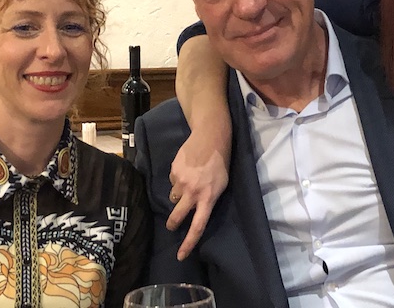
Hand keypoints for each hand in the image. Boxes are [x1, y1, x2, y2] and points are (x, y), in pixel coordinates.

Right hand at [168, 126, 230, 260]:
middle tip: (172, 225)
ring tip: (188, 182)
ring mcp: (181, 181)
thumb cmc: (221, 163)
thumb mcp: (222, 184)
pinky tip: (186, 169)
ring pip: (173, 197)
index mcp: (208, 198)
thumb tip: (196, 209)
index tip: (181, 255)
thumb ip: (209, 199)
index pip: (198, 226)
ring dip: (178, 195)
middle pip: (177, 216)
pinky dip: (178, 179)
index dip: (189, 243)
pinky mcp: (173, 171)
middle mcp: (193, 192)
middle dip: (172, 223)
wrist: (210, 137)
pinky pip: (172, 181)